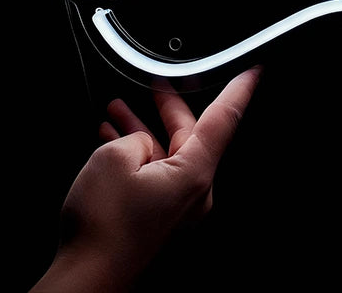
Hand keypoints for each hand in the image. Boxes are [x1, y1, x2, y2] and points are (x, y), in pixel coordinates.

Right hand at [30, 66, 261, 292]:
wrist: (87, 280)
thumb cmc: (103, 228)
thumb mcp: (114, 158)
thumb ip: (136, 136)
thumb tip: (141, 142)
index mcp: (194, 173)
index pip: (225, 119)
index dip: (240, 89)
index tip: (253, 70)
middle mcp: (194, 192)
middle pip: (191, 132)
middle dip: (167, 105)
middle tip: (154, 83)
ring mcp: (179, 207)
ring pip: (168, 152)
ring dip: (144, 128)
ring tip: (117, 109)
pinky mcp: (162, 218)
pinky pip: (157, 173)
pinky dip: (139, 154)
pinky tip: (114, 141)